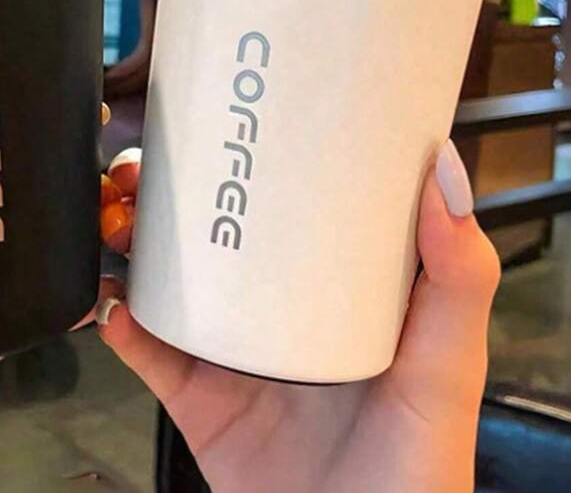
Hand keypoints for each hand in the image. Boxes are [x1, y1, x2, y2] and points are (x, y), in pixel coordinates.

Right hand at [97, 142, 498, 492]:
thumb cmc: (419, 475)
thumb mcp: (448, 366)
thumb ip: (458, 277)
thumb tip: (443, 172)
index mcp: (338, 290)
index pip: (294, 203)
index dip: (254, 155)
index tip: (224, 114)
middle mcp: (281, 313)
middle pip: (214, 231)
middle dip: (169, 190)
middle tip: (145, 167)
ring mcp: (236, 355)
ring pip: (169, 279)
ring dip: (132, 241)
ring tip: (117, 219)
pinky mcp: (199, 402)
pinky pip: (148, 350)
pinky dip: (119, 320)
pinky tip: (112, 300)